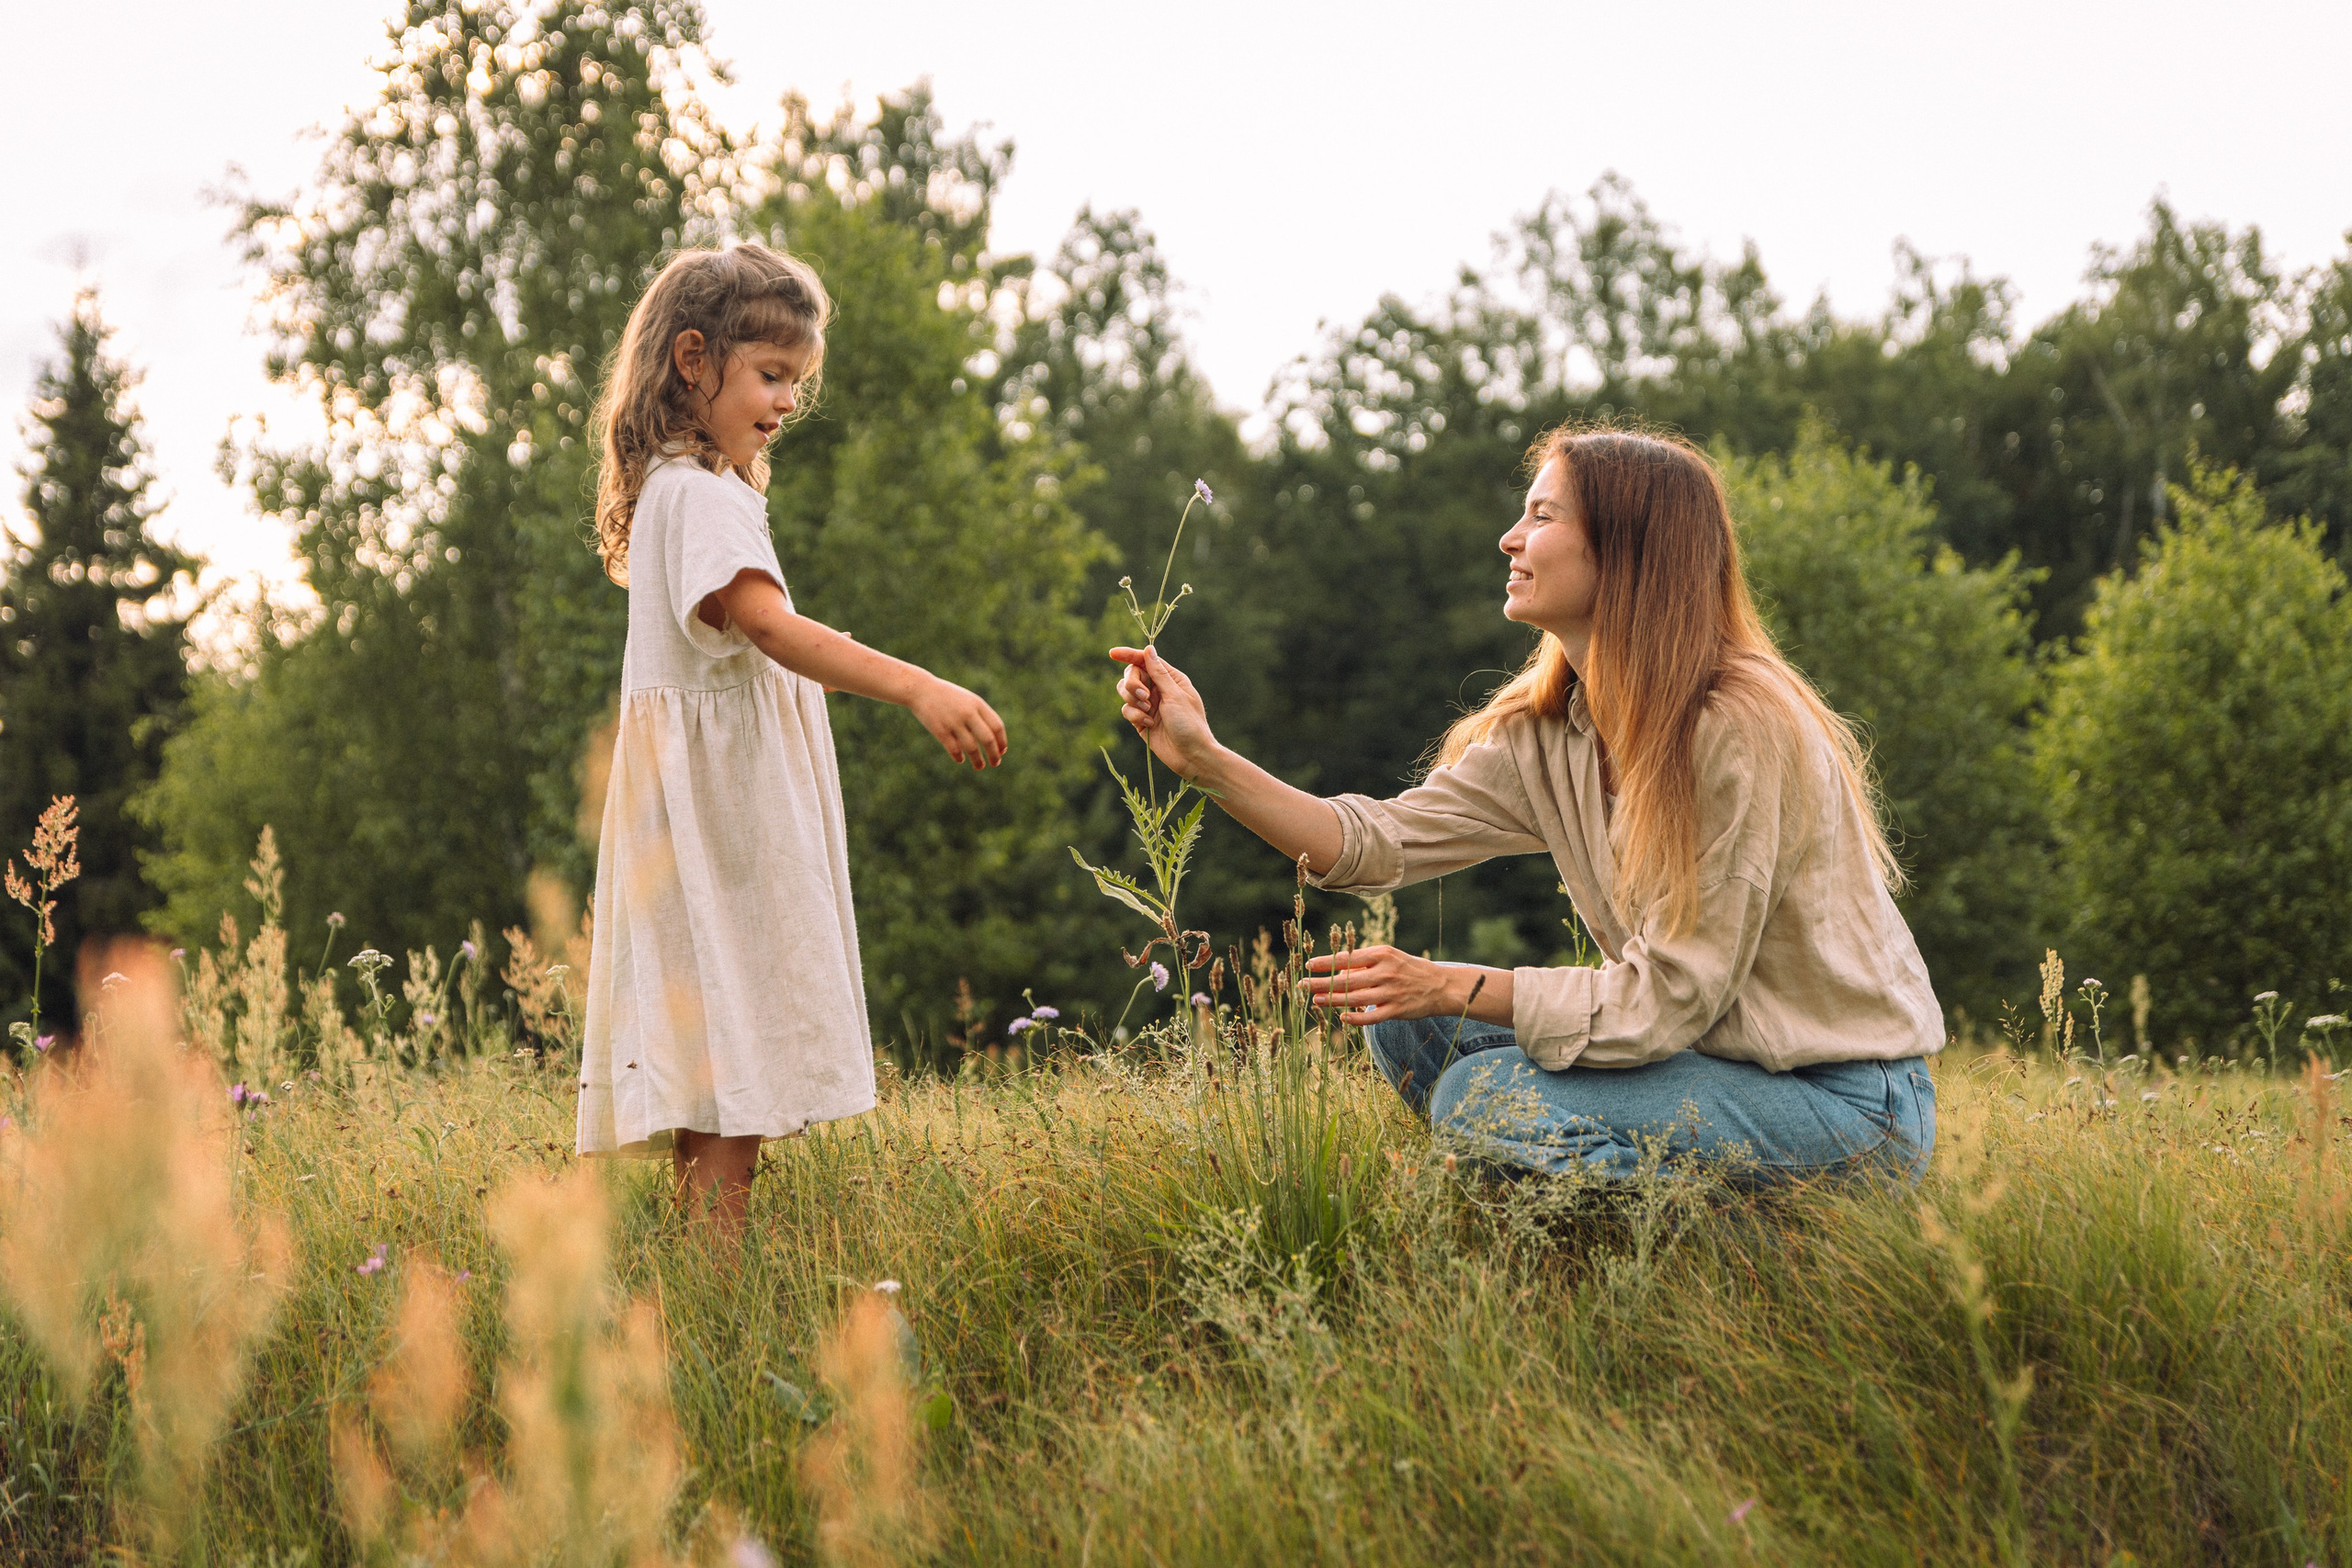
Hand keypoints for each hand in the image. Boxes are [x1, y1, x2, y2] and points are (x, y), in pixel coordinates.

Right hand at [911, 677, 1006, 768]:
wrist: (920, 689)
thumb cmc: (947, 697)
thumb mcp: (967, 701)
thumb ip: (980, 715)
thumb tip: (993, 740)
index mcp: (977, 704)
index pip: (996, 726)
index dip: (1001, 741)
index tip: (1002, 751)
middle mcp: (968, 713)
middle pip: (987, 739)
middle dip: (994, 754)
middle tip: (995, 763)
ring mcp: (953, 722)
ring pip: (972, 747)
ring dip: (977, 760)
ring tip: (980, 766)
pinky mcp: (940, 730)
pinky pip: (954, 749)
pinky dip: (959, 757)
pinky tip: (960, 759)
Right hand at [1111, 645, 1219, 778]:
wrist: (1191, 756)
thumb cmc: (1190, 724)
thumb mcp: (1175, 695)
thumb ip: (1159, 673)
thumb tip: (1148, 649)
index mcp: (1170, 678)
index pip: (1145, 660)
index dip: (1128, 655)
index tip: (1113, 653)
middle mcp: (1158, 689)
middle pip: (1132, 674)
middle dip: (1132, 684)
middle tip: (1143, 696)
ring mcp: (1148, 705)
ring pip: (1125, 692)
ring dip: (1132, 700)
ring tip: (1148, 711)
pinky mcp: (1140, 720)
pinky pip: (1126, 710)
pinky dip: (1135, 715)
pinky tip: (1150, 725)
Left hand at [1301, 946, 1463, 1026]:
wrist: (1441, 985)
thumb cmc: (1409, 969)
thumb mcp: (1389, 957)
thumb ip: (1364, 963)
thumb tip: (1337, 969)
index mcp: (1381, 954)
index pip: (1347, 958)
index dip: (1325, 962)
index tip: (1308, 965)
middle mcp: (1385, 972)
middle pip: (1346, 979)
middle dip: (1321, 982)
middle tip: (1302, 985)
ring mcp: (1391, 992)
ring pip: (1355, 998)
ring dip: (1332, 1000)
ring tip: (1315, 1000)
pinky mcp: (1397, 1010)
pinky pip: (1372, 1016)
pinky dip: (1356, 1018)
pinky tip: (1342, 1018)